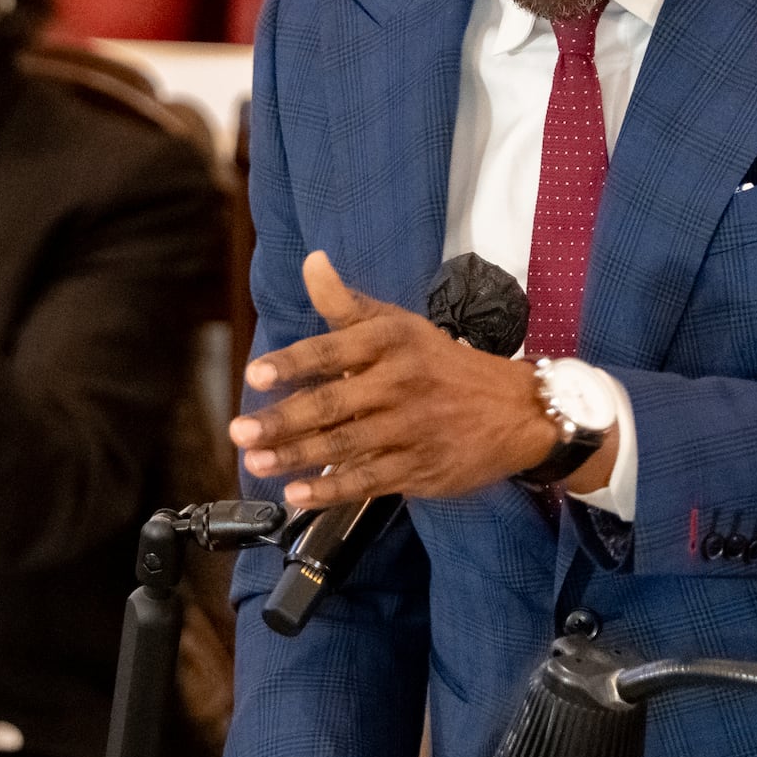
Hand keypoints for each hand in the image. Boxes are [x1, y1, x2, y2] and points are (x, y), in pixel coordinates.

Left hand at [232, 252, 589, 506]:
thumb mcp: (399, 325)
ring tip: (257, 463)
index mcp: (391, 342)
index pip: (333, 349)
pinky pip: (369, 480)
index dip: (292, 364)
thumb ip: (347, 304)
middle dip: (282, 420)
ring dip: (296, 457)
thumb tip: (313, 262)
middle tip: (240, 432)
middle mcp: (400, 383)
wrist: (516, 410)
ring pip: (345, 444)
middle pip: (332, 403)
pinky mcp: (420, 467)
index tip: (256, 376)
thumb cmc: (442, 365)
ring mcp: (411, 428)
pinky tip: (299, 494)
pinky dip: (332, 489)